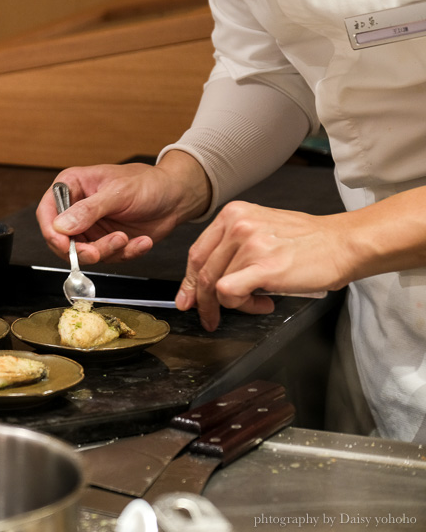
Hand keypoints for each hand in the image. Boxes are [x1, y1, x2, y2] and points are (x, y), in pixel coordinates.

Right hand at [36, 152, 210, 265]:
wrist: (175, 196)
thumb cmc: (147, 183)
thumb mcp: (117, 193)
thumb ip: (88, 210)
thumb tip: (60, 226)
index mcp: (72, 187)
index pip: (47, 212)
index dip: (51, 231)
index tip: (63, 245)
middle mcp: (76, 209)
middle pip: (62, 239)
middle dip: (81, 250)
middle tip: (98, 252)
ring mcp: (91, 228)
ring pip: (84, 253)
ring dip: (107, 252)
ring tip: (126, 239)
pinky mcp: (106, 242)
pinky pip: (107, 258)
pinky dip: (124, 254)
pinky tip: (140, 242)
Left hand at [175, 201, 350, 330]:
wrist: (344, 243)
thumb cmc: (308, 241)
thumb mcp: (261, 230)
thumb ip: (233, 249)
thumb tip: (206, 282)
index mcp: (233, 214)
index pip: (198, 252)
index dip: (189, 281)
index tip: (188, 299)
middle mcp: (237, 225)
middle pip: (202, 271)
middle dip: (204, 301)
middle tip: (211, 317)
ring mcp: (249, 244)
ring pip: (217, 285)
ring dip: (237, 303)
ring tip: (260, 301)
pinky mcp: (263, 266)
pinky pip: (229, 292)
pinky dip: (242, 304)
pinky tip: (264, 302)